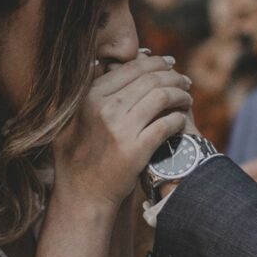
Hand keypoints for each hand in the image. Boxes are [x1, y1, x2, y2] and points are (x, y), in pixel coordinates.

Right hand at [53, 54, 192, 207]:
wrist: (83, 194)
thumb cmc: (80, 155)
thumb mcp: (69, 118)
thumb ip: (84, 90)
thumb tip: (97, 61)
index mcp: (90, 96)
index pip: (131, 68)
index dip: (155, 63)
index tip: (169, 64)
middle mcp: (104, 108)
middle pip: (150, 79)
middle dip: (173, 77)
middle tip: (185, 81)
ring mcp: (120, 129)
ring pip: (162, 97)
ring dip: (181, 95)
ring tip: (187, 99)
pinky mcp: (135, 149)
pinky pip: (167, 124)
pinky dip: (179, 119)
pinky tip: (182, 122)